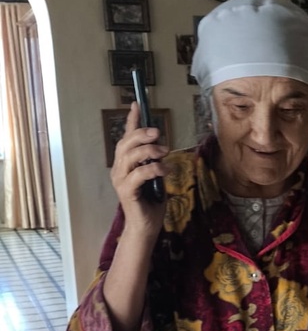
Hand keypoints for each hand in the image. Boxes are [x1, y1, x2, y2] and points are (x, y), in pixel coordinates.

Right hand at [110, 103, 167, 232]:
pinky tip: (165, 169)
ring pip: (130, 157)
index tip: (137, 104)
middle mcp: (119, 169)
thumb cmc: (151, 202)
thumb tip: (161, 145)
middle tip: (158, 132)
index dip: (131, 121)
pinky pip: (138, 174)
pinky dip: (154, 169)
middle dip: (141, 134)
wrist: (146, 226)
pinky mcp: (126, 191)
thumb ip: (155, 161)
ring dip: (149, 151)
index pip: (126, 138)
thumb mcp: (156, 176)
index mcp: (125, 164)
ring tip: (165, 152)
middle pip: (125, 144)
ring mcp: (120, 180)